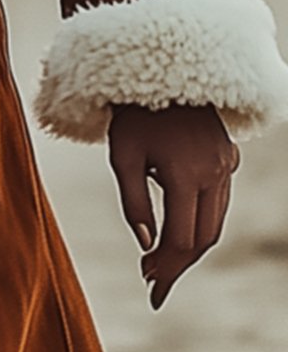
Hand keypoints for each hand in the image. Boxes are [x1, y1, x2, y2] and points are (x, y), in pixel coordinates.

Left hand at [107, 102, 239, 308]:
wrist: (158, 68)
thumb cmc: (133, 114)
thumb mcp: (121, 157)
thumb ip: (133, 203)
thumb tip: (146, 246)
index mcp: (186, 175)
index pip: (181, 239)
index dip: (165, 266)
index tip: (148, 283)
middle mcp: (214, 172)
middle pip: (205, 236)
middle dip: (179, 263)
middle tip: (154, 282)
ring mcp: (226, 164)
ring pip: (216, 220)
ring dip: (193, 244)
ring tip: (163, 263)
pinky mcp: (228, 155)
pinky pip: (219, 198)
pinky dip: (202, 218)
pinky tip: (180, 227)